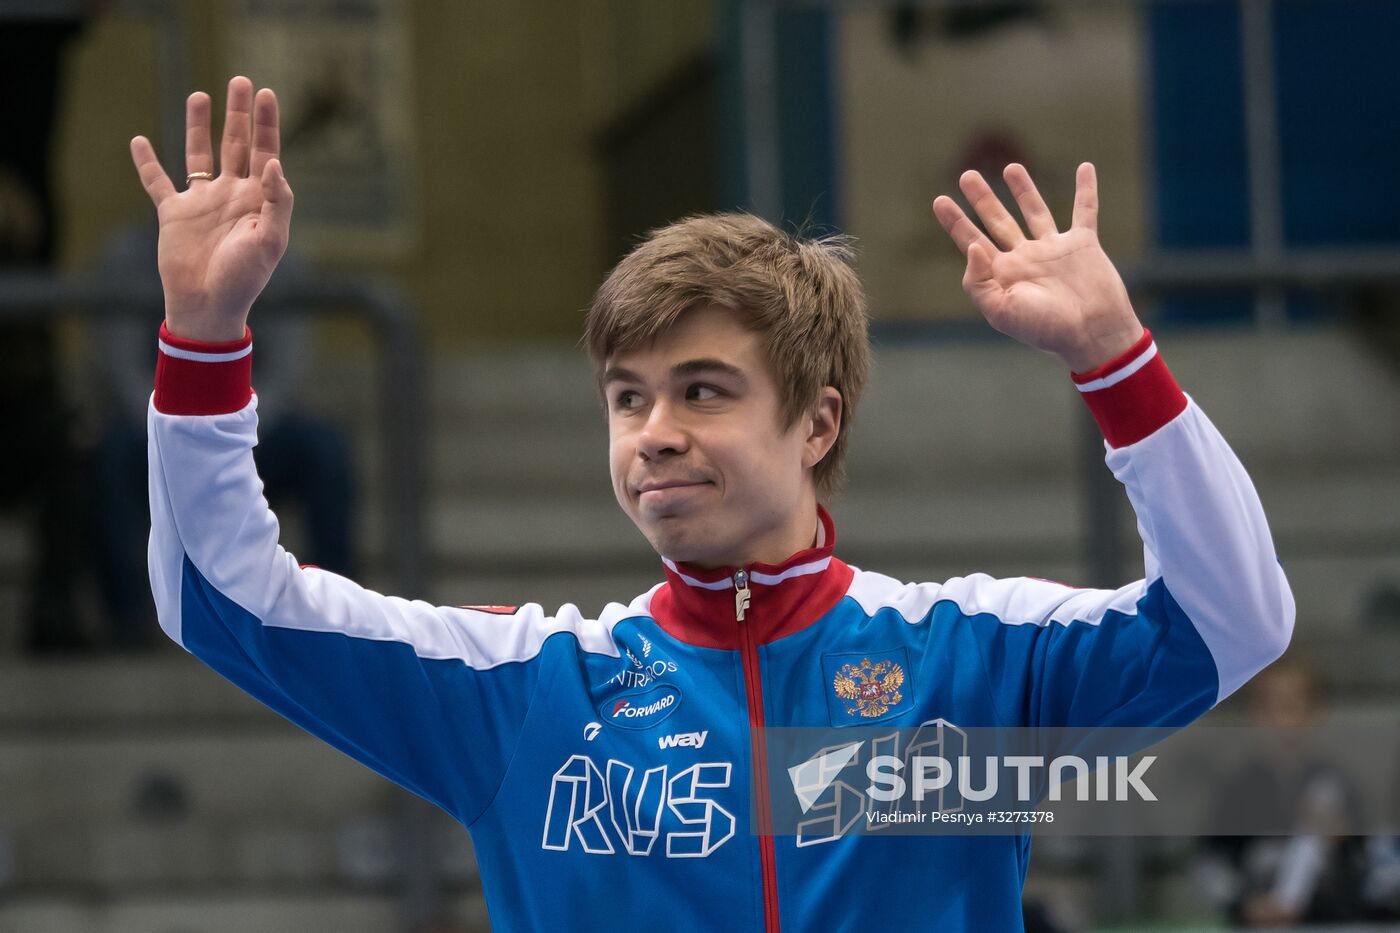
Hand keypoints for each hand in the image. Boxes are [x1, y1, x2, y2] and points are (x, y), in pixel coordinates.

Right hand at [129, 76, 292, 341]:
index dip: (267, 124)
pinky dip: (147, 163)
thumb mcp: (270, 241)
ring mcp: (202, 203)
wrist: (208, 305)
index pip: (265, 153)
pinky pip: (157, 183)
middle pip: (236, 145)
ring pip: (199, 155)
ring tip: (200, 95)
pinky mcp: (173, 214)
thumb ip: (277, 201)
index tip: (267, 94)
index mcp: (258, 200)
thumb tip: (272, 162)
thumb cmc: (244, 278)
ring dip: (199, 126)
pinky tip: (139, 141)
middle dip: (240, 114)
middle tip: (242, 81)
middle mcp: (231, 195)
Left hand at [932, 163, 1142, 372]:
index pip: (972, 241)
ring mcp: (1054, 250)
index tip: (939, 201)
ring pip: (1035, 211)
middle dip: (982, 198)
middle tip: (966, 175)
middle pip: (998, 220)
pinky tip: (1085, 168)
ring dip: (1023, 189)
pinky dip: (1086, 189)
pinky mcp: (1083, 244)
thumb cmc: (1045, 329)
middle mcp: (1025, 258)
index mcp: (1003, 275)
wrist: (1092, 334)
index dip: (955, 221)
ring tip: (1010, 167)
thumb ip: (978, 281)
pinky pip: (1085, 211)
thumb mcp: (1000, 311)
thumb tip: (972, 247)